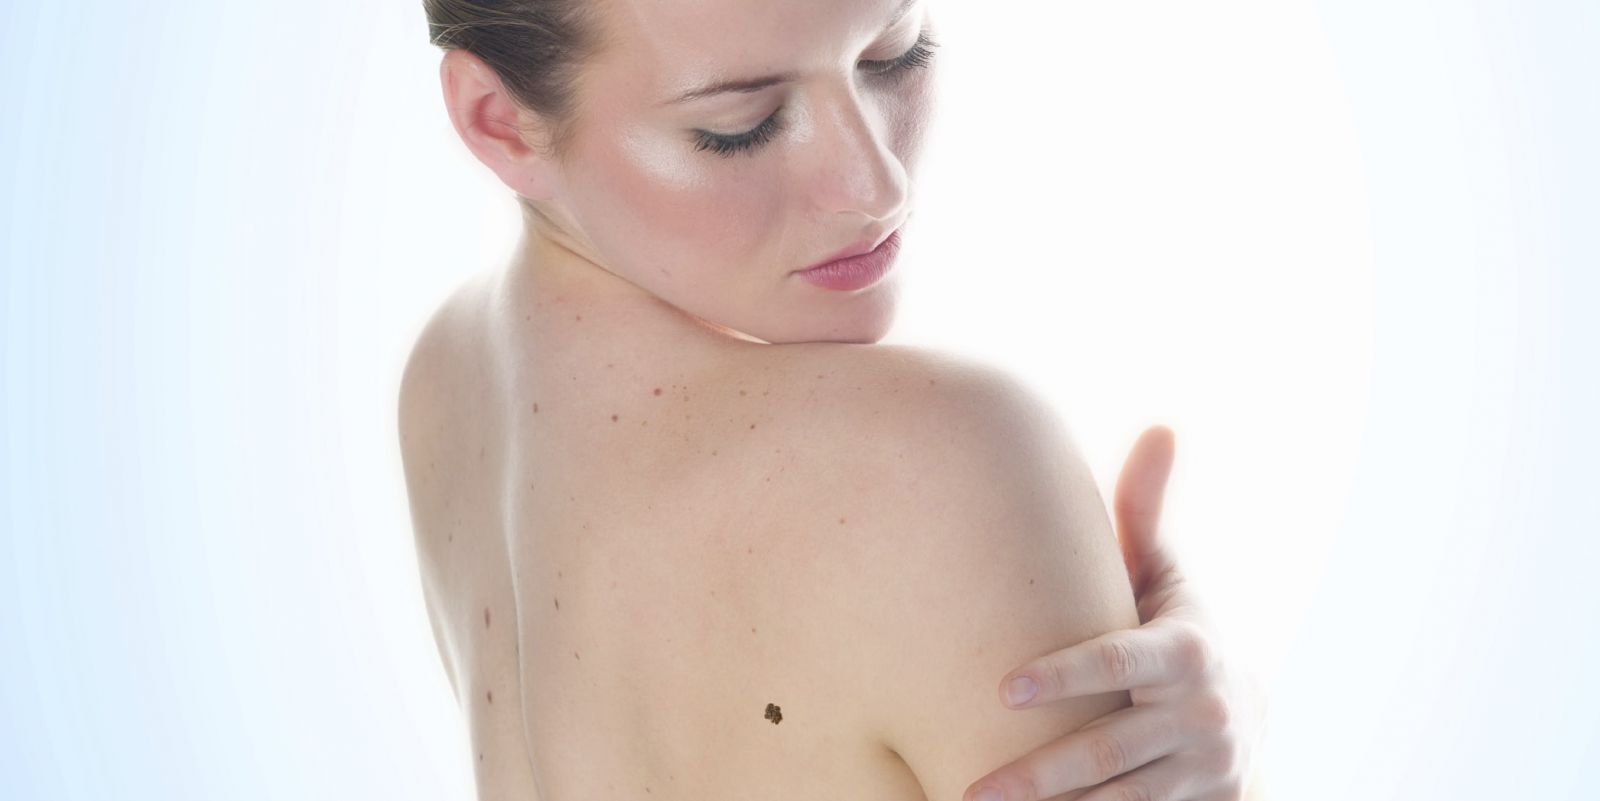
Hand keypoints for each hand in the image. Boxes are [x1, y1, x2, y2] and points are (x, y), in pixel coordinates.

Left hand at [964, 425, 1269, 800]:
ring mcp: (1203, 771)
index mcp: (1186, 649)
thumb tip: (1159, 426)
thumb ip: (1146, 512)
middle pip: (1110, 750)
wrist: (1244, 719)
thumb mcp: (1168, 577)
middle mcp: (1199, 714)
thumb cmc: (1175, 630)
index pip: (1118, 661)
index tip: (1003, 688)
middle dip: (1041, 775)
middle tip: (973, 790)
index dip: (1064, 675)